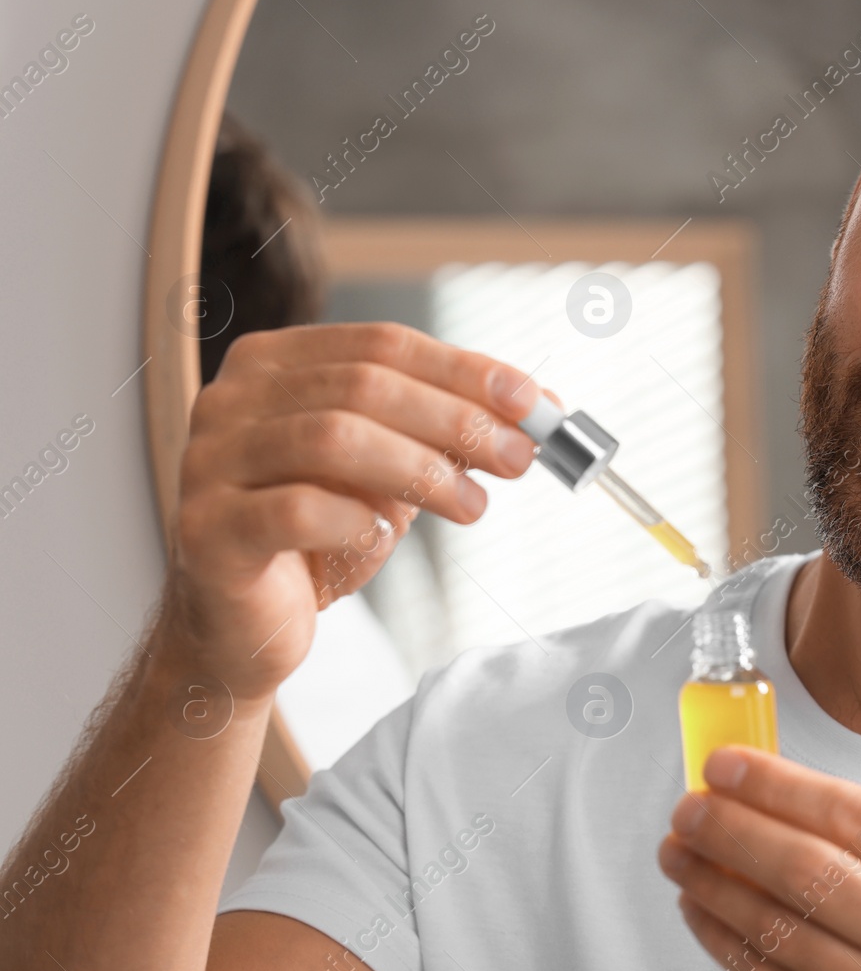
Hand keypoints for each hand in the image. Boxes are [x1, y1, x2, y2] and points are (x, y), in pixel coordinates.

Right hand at [160, 322, 542, 699]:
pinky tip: (384, 536)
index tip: (531, 401)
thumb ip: (453, 433)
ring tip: (472, 506)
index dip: (463, 369)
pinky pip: (297, 509)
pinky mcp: (207, 529)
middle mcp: (230, 399)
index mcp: (274, 364)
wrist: (247, 626)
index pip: (382, 344)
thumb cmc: (319, 539)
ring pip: (331, 438)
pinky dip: (357, 520)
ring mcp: (209, 461)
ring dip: (421, 470)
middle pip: (363, 385)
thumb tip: (542, 406)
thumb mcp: (394, 473)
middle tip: (518, 457)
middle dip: (456, 419)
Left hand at [658, 747, 860, 970]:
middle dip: (731, 831)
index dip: (777, 786)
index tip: (727, 766)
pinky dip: (729, 946)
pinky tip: (703, 914)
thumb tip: (785, 802)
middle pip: (808, 870)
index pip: (855, 816)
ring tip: (681, 854)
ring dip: (715, 886)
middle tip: (689, 808)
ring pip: (782, 930)